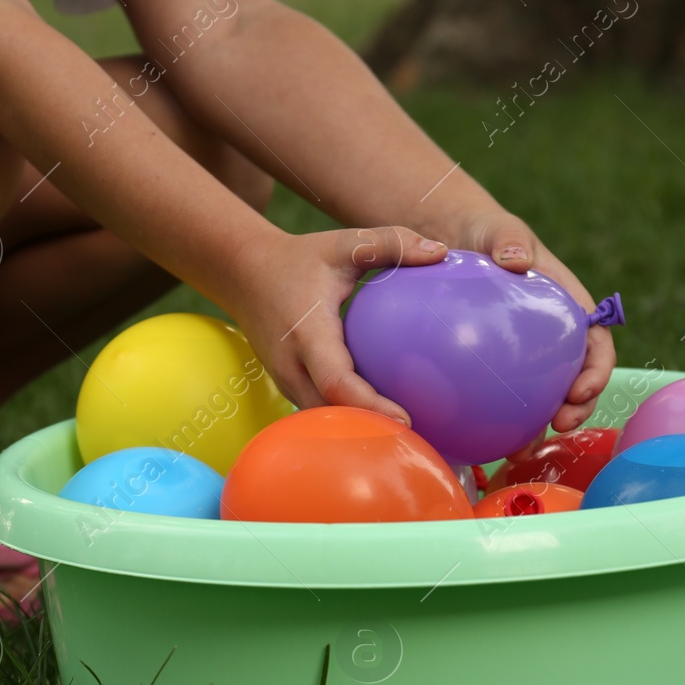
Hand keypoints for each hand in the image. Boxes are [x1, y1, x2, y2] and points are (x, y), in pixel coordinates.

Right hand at [224, 226, 448, 423]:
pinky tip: (384, 422)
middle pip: (332, 414)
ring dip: (360, 430)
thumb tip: (442, 253)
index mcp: (308, 335)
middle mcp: (292, 366)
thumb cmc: (300, 258)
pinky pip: (321, 410)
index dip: (370, 405)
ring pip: (324, 419)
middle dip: (370, 431)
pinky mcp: (289, 386)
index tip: (405, 419)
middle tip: (417, 441)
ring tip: (405, 441)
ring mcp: (286, 381)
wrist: (243, 273)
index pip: (337, 382)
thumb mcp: (344, 242)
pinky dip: (349, 419)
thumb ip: (392, 243)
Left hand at [442, 209, 616, 447]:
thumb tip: (515, 259)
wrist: (454, 242)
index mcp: (570, 307)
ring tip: (522, 451)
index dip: (598, 370)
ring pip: (544, 397)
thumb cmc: (486, 234)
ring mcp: (530, 355)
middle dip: (578, 407)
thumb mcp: (500, 230)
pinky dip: (502, 421)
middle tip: (560, 424)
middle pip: (579, 379)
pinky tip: (483, 442)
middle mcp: (556, 337)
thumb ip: (509, 240)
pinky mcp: (501, 366)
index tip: (582, 389)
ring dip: (540, 428)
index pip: (597, 343)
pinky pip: (506, 397)